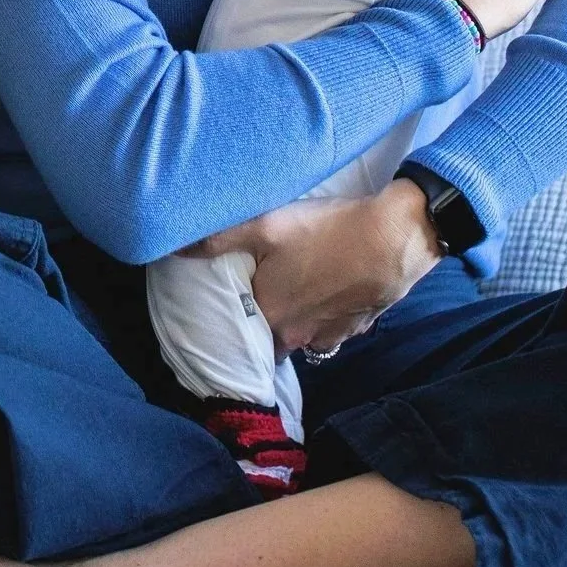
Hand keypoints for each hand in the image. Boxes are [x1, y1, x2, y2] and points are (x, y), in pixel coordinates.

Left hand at [187, 179, 441, 356]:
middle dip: (258, 324)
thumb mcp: (266, 227)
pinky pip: (329, 327)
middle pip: (268, 339)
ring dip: (291, 319)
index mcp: (270, 319)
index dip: (228, 324)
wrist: (395, 239)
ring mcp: (330, 334)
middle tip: (251, 297)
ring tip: (286, 292)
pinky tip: (322, 289)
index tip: (219, 311)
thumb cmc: (326, 233)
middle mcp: (297, 337)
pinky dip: (321, 313)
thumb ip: (218, 240)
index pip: (237, 337)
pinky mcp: (357, 325)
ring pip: (299, 334)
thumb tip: (172, 248)